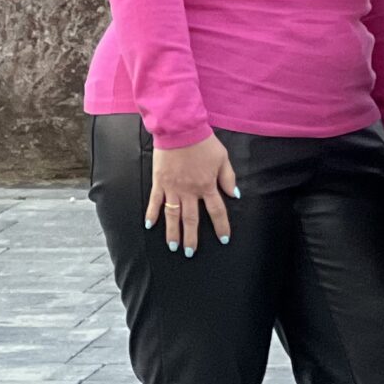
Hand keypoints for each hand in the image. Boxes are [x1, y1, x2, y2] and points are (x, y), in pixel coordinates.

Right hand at [147, 134, 237, 254]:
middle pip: (191, 219)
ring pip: (173, 215)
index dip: (221, 226)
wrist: (180, 130)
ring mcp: (172, 188)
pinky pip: (155, 201)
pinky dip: (152, 213)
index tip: (223, 239)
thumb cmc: (203, 143)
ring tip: (173, 247)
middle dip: (191, 238)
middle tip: (190, 253)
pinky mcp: (159, 182)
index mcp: (207, 185)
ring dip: (172, 232)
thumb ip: (228, 178)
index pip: (216, 211)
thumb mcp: (222, 158)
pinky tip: (149, 225)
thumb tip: (234, 195)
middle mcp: (189, 191)